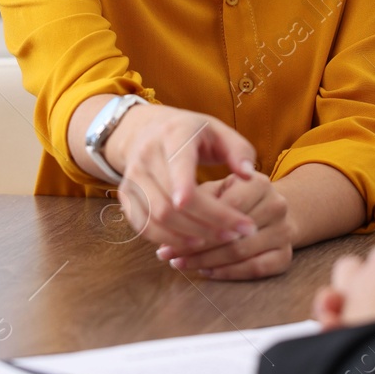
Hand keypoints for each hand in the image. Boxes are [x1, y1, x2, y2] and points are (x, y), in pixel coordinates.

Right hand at [106, 105, 259, 251]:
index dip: (188, 190)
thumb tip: (248, 175)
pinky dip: (167, 239)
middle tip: (236, 233)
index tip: (210, 212)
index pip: (178, 166)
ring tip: (219, 240)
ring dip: (188, 236)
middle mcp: (146, 155)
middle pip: (170, 201)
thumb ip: (239, 151)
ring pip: (156, 217)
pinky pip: (143, 225)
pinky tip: (192, 243)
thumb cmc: (193, 134)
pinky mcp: (126, 196)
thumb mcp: (219, 131)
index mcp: (173, 134)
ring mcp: (132, 177)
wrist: (147, 130)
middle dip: (206, 223)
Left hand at [158, 171, 295, 279]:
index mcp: (259, 183)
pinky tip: (207, 272)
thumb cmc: (235, 197)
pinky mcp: (286, 255)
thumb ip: (198, 199)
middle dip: (195, 248)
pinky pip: (256, 269)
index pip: (225, 209)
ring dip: (207, 263)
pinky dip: (229, 273)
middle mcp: (277, 206)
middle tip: (168, 256)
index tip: (167, 236)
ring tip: (182, 264)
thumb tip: (169, 216)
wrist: (272, 209)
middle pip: (231, 235)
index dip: (194, 226)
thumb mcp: (219, 188)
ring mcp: (284, 232)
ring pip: (241, 254)